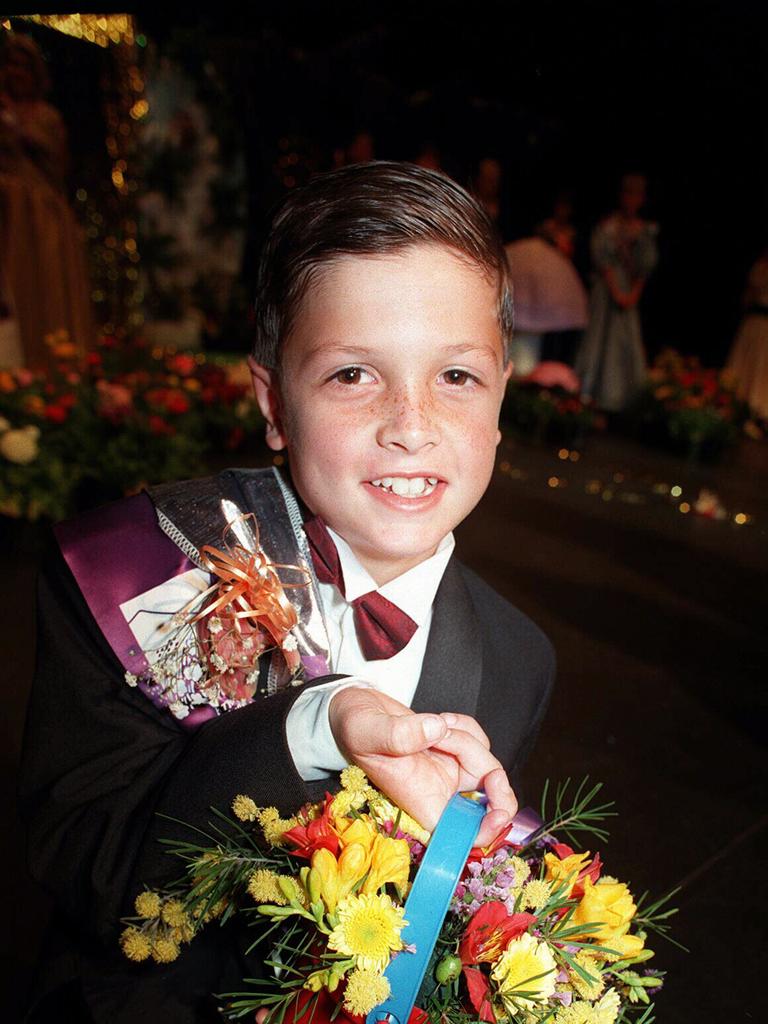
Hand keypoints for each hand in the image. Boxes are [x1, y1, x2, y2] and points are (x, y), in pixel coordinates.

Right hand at [328, 687, 516, 847]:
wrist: (353, 707)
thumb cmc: (352, 726)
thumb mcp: (367, 730)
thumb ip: (398, 734)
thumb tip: (437, 729)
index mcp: (420, 803)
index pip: (462, 836)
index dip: (488, 830)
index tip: (498, 809)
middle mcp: (438, 793)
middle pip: (488, 799)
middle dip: (486, 769)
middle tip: (457, 741)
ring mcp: (448, 772)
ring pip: (485, 764)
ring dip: (465, 738)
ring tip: (432, 724)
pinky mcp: (451, 752)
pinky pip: (478, 742)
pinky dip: (466, 727)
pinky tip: (440, 720)